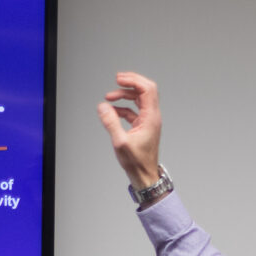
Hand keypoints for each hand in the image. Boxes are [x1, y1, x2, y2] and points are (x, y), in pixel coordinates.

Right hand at [96, 71, 161, 189]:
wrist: (145, 176)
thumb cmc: (137, 163)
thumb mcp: (120, 142)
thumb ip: (111, 123)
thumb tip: (103, 107)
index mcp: (151, 117)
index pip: (147, 89)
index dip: (134, 80)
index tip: (119, 79)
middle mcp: (152, 116)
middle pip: (145, 90)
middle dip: (131, 83)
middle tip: (117, 79)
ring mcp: (148, 121)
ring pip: (139, 99)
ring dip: (125, 95)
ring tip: (109, 97)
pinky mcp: (143, 126)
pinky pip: (134, 110)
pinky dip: (123, 107)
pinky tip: (112, 111)